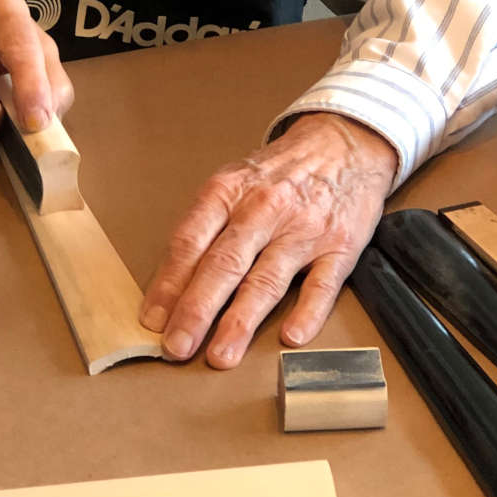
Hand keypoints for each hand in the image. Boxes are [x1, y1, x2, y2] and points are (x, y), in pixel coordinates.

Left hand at [139, 113, 396, 367]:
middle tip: (176, 347)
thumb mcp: (234, 181)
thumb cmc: (281, 171)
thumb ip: (206, 227)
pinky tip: (291, 336)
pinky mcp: (340, 246)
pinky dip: (307, 312)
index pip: (190, 241)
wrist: (343, 142)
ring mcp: (304, 229)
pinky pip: (322, 284)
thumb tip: (171, 284)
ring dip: (241, 321)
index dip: (168, 283)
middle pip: (224, 265)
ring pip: (267, 279)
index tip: (153, 319)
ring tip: (221, 355)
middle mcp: (264, 209)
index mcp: (229, 191)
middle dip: (196, 310)